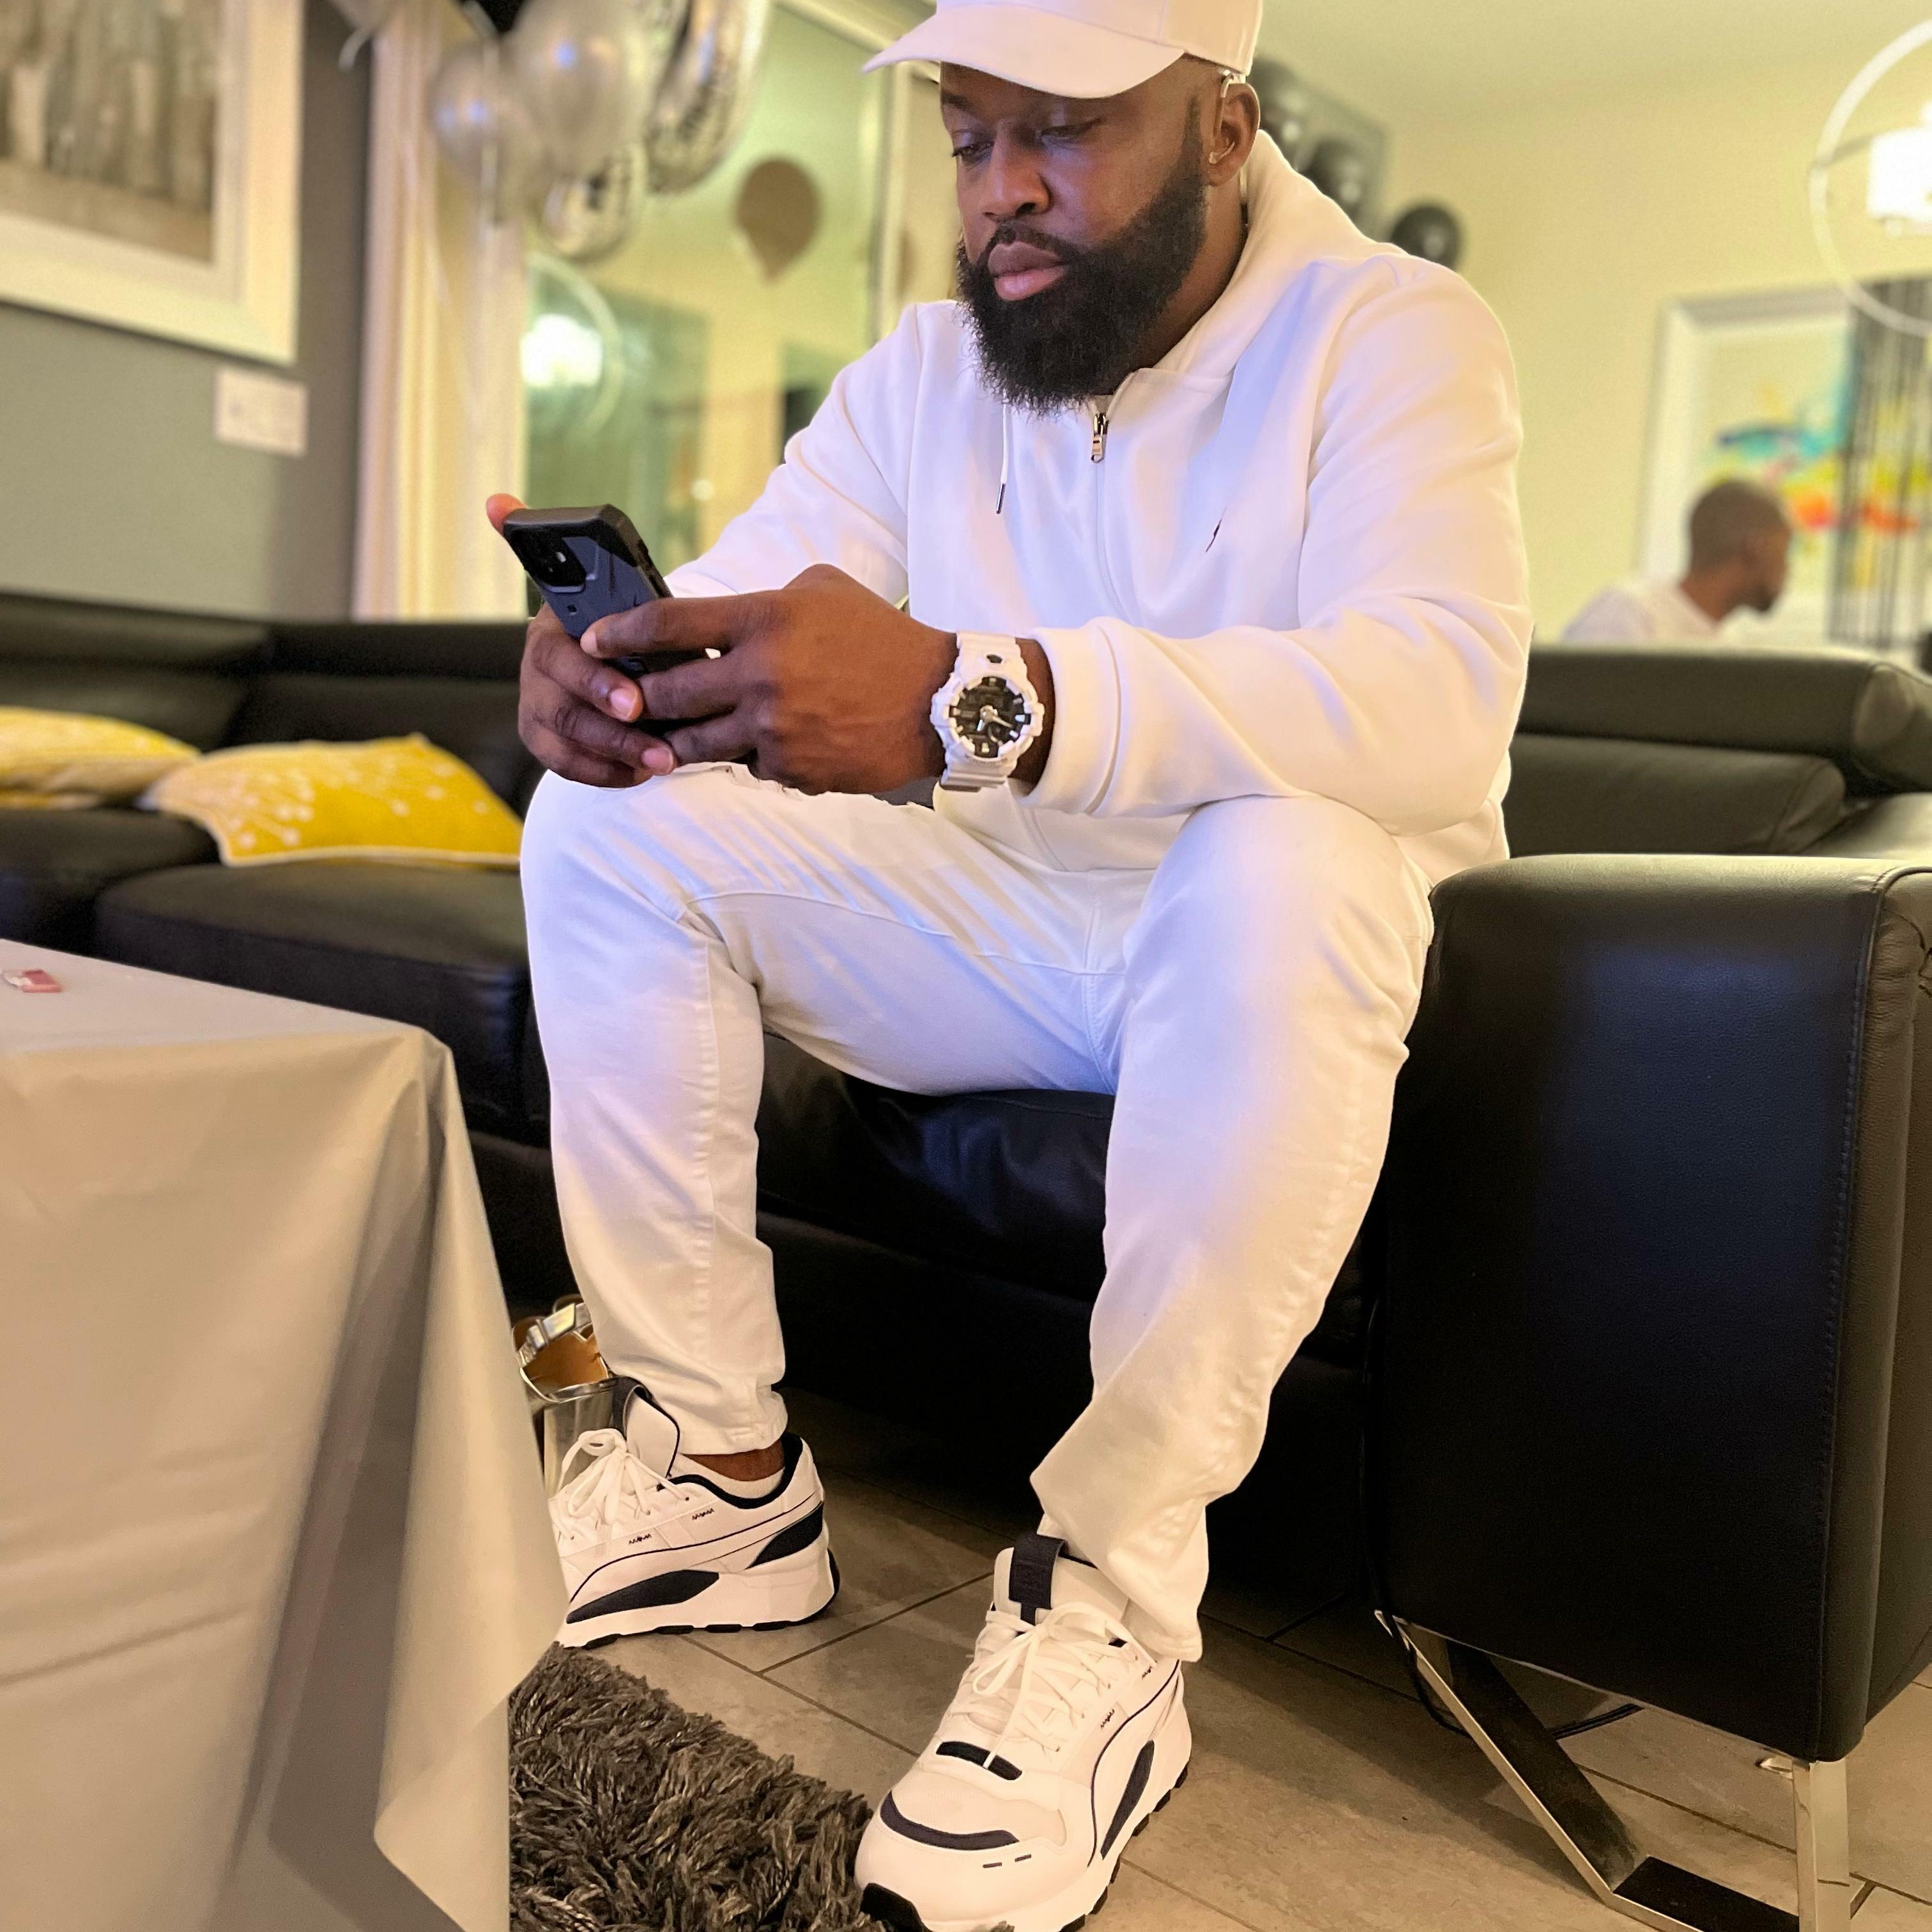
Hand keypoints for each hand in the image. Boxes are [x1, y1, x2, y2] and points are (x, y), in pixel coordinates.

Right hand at [488, 493, 666, 787]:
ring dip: (617, 750)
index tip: (631, 701)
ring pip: (568, 736)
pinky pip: (568, 764)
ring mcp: (536, 705)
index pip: (558, 650)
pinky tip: (642, 772)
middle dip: (612, 721)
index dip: (594, 678)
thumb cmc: (630, 625)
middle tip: (656, 735)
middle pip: (565, 701)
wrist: (621, 657)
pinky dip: (606, 771)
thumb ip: (597, 568)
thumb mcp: (625, 595)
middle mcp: (537, 665)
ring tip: (663, 759)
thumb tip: (495, 502)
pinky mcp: (542, 739)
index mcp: (552, 624)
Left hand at [582, 564, 957, 793]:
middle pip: (667, 694)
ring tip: (667, 735)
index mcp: (764, 620)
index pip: (668, 625)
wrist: (938, 702)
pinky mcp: (791, 770)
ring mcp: (774, 729)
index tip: (593, 639)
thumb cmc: (880, 638)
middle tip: (624, 700)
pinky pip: (747, 767)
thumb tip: (713, 621)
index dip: (619, 632)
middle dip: (637, 700)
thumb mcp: (821, 590)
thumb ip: (762, 602)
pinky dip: (747, 757)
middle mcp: (761, 675)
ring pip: (694, 743)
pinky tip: (766, 745)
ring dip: (676, 740)